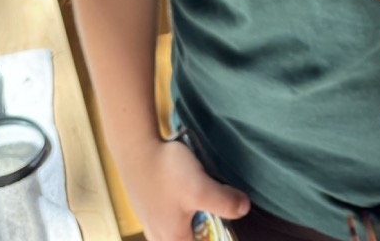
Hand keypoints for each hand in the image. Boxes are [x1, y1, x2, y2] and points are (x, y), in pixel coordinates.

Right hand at [127, 138, 249, 240]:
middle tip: (212, 201)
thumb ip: (225, 202)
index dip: (216, 234)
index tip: (221, 218)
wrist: (135, 147)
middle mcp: (159, 236)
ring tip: (196, 191)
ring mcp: (150, 221)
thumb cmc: (166, 171)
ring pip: (177, 225)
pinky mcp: (146, 205)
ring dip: (190, 213)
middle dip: (203, 223)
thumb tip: (244, 208)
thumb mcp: (201, 188)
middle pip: (189, 236)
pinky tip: (179, 185)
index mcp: (174, 239)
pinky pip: (167, 213)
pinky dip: (177, 204)